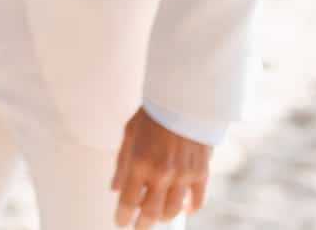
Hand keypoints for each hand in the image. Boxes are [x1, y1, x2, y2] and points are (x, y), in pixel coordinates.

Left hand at [111, 108, 210, 227]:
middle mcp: (161, 173)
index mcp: (139, 162)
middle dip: (141, 224)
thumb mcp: (130, 133)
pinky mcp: (201, 173)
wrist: (185, 97)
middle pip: (150, 213)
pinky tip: (182, 206)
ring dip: (162, 217)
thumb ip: (122, 164)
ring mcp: (183, 175)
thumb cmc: (154, 113)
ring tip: (157, 214)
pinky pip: (196, 202)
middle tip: (138, 226)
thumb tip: (114, 189)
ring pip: (172, 211)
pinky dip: (188, 208)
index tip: (121, 222)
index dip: (122, 217)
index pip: (127, 202)